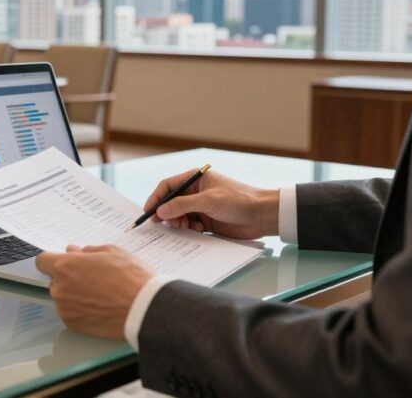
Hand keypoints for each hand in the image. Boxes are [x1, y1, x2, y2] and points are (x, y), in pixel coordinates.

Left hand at [35, 245, 152, 338]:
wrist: (143, 309)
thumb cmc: (130, 277)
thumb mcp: (111, 252)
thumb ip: (87, 251)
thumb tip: (74, 252)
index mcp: (65, 266)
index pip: (42, 261)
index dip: (53, 260)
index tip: (64, 263)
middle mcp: (60, 288)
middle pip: (55, 280)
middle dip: (68, 277)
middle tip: (92, 278)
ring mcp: (64, 309)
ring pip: (63, 297)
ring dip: (74, 294)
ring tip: (100, 294)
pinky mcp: (72, 325)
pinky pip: (70, 313)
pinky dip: (80, 310)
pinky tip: (100, 306)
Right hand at [144, 169, 279, 239]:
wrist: (263, 215)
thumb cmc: (239, 200)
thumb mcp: (208, 201)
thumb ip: (182, 205)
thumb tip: (160, 211)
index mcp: (196, 179)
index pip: (168, 186)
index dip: (156, 198)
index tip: (148, 212)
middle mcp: (197, 192)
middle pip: (172, 202)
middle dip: (167, 213)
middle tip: (163, 224)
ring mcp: (202, 207)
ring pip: (180, 216)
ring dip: (178, 222)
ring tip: (184, 227)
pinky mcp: (208, 221)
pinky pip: (190, 226)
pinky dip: (189, 230)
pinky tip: (198, 231)